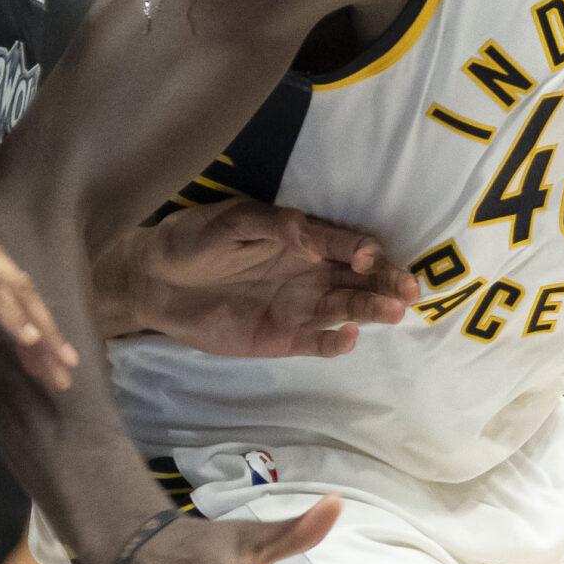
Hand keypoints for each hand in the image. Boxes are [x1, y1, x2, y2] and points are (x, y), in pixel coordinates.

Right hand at [0, 126, 71, 389]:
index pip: (9, 290)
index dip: (31, 325)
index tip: (47, 361)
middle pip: (22, 294)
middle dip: (47, 337)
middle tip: (66, 376)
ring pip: (13, 291)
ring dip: (38, 330)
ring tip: (58, 365)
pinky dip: (9, 309)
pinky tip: (27, 334)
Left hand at [121, 200, 415, 357]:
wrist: (154, 281)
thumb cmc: (193, 239)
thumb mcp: (231, 222)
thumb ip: (273, 227)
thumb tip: (311, 232)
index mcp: (302, 237)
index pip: (344, 241)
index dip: (360, 247)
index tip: (370, 256)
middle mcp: (310, 271)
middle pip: (360, 277)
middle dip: (386, 281)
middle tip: (409, 290)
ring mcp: (299, 306)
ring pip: (348, 307)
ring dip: (372, 309)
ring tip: (394, 310)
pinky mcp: (283, 337)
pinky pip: (318, 341)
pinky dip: (336, 341)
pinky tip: (350, 337)